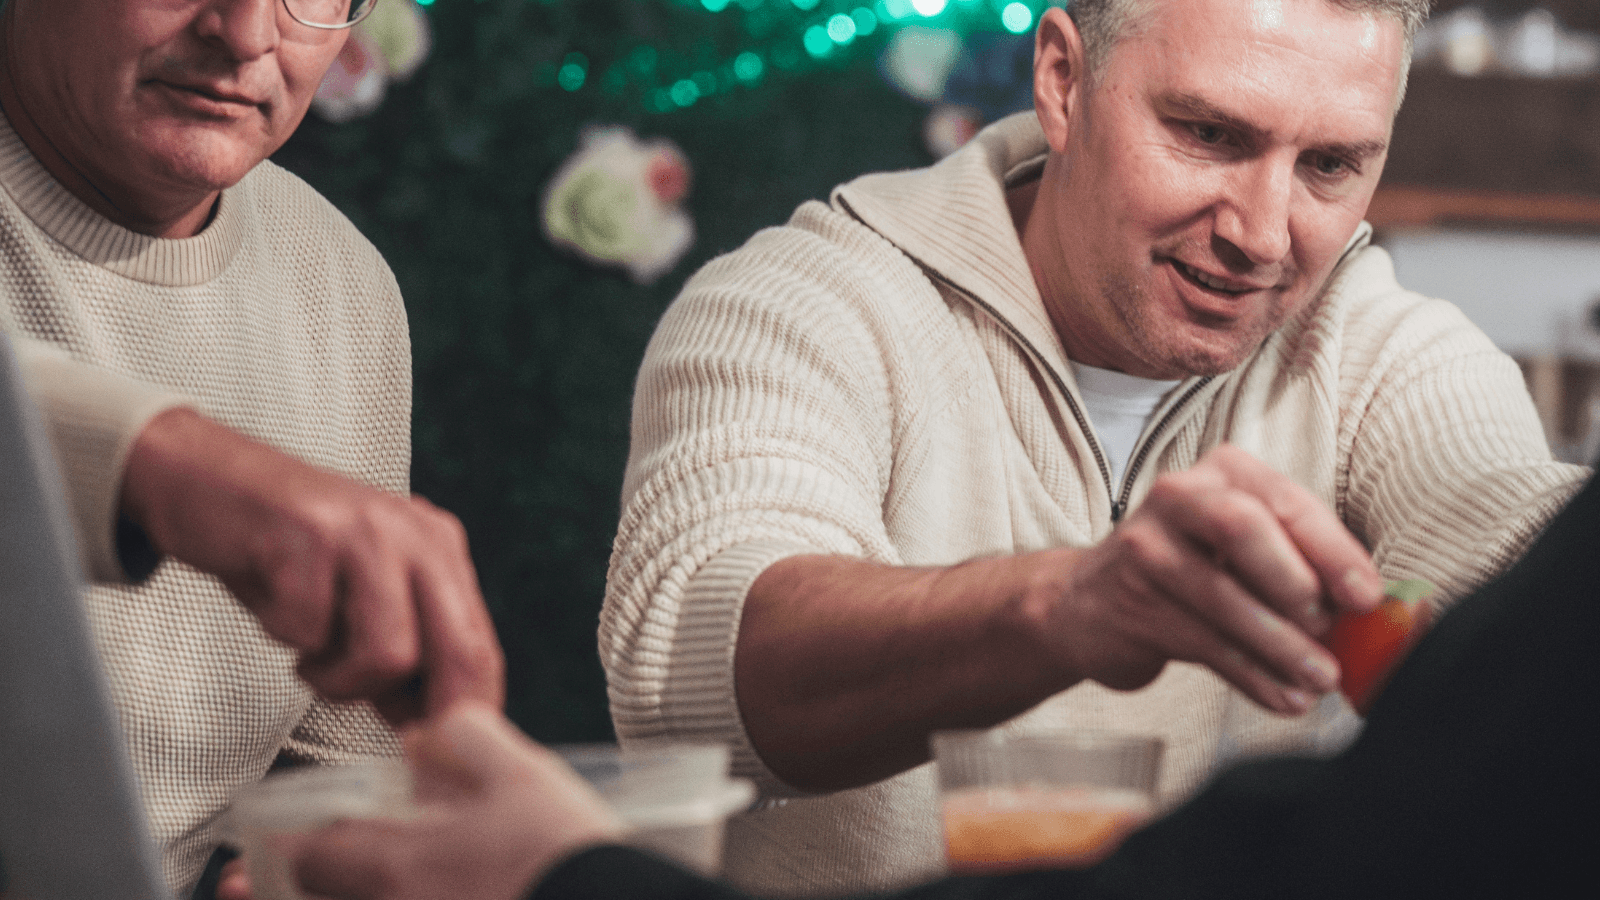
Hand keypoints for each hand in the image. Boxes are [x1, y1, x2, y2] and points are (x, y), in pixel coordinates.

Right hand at [119, 408, 503, 721]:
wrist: (204, 477)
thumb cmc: (283, 547)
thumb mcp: (359, 595)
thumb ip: (399, 651)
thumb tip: (427, 729)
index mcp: (438, 549)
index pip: (478, 647)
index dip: (466, 712)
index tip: (436, 749)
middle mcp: (414, 535)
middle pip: (458, 650)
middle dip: (426, 712)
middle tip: (387, 726)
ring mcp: (364, 532)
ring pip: (389, 653)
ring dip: (339, 678)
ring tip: (309, 657)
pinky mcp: (308, 534)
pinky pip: (309, 630)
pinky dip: (285, 636)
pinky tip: (275, 605)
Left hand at [286, 703, 623, 899]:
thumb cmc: (565, 859)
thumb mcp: (524, 775)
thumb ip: (468, 741)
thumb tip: (430, 731)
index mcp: (401, 865)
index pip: (311, 856)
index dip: (288, 845)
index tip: (274, 840)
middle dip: (290, 886)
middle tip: (267, 875)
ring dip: (326, 898)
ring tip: (317, 888)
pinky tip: (409, 893)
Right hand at [1035, 444, 1384, 714]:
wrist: (1090, 603)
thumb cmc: (1191, 570)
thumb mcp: (1243, 548)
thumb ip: (1301, 564)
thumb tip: (1377, 613)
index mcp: (1223, 472)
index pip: (1286, 501)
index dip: (1333, 551)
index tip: (1367, 598)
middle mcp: (1178, 496)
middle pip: (1242, 527)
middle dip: (1294, 582)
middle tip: (1328, 629)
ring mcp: (1145, 547)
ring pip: (1222, 595)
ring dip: (1280, 645)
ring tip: (1319, 680)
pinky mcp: (1131, 601)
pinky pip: (1203, 643)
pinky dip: (1251, 676)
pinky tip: (1283, 698)